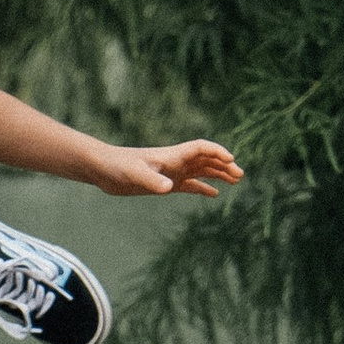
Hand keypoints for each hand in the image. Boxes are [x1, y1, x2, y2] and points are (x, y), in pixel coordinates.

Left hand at [91, 138, 243, 197]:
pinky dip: (202, 188)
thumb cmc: (118, 167)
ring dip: (218, 175)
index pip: (201, 149)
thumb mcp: (134, 174)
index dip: (217, 152)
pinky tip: (214, 195)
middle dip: (224, 166)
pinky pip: (189, 185)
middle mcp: (175, 162)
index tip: (231, 160)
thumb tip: (169, 188)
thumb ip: (152, 180)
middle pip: (206, 160)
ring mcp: (171, 172)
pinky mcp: (165, 184)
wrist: (103, 170)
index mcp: (172, 155)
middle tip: (240, 176)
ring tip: (235, 181)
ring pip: (201, 171)